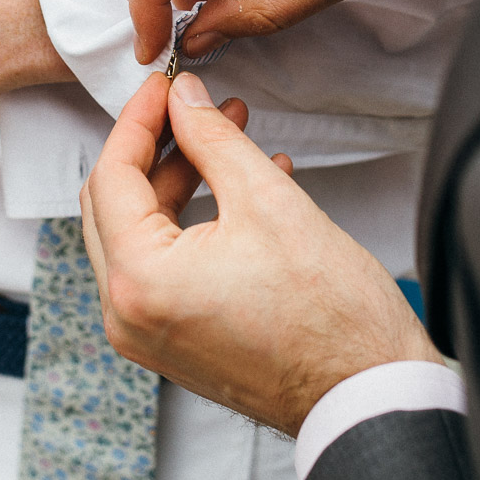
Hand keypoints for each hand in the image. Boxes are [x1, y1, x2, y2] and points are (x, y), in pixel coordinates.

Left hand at [80, 71, 441, 434]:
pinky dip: (191, 223)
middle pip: (114, 204)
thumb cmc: (331, 317)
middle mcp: (127, 315)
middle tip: (194, 108)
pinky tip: (240, 188)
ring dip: (178, 181)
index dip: (139, 119)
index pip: (112, 175)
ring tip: (226, 138)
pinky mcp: (173, 343)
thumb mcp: (268, 201)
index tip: (165, 85)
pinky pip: (162, 267)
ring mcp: (148, 335)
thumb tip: (184, 99)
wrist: (367, 394)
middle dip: (155, 147)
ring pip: (139, 234)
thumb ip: (212, 139)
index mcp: (139, 281)